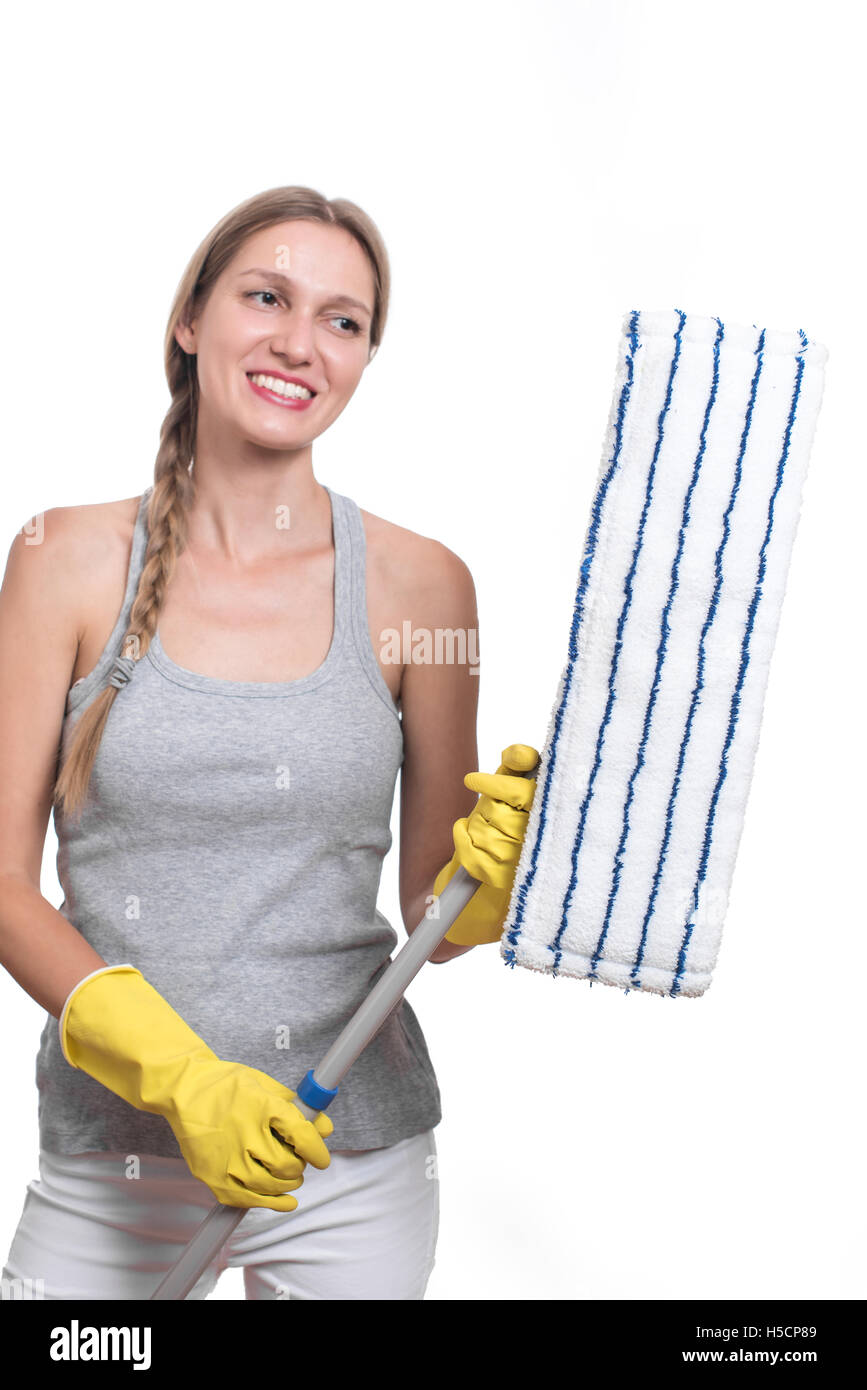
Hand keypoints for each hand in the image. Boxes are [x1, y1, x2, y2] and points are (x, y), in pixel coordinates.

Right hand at [61, 965, 332, 1210]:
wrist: (183, 1092)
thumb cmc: (226, 1085)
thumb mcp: (266, 1086)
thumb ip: (297, 1108)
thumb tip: (326, 1128)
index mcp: (262, 1107)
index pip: (301, 1136)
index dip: (318, 1151)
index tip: (322, 1159)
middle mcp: (246, 1135)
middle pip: (288, 1165)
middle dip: (300, 1167)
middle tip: (299, 1162)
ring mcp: (227, 1160)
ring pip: (271, 1185)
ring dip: (288, 1184)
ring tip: (290, 1177)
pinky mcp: (213, 1177)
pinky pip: (247, 1200)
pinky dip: (269, 1203)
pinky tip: (283, 1201)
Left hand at [434, 743, 538, 945]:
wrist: (465, 904)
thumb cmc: (489, 843)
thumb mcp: (500, 802)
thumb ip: (513, 772)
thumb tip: (522, 753)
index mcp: (545, 819)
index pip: (528, 792)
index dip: (501, 782)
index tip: (477, 777)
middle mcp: (540, 841)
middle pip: (505, 807)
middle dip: (486, 803)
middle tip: (479, 803)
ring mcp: (523, 863)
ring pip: (488, 828)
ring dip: (474, 829)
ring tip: (478, 836)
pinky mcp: (505, 882)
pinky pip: (475, 852)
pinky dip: (463, 845)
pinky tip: (467, 850)